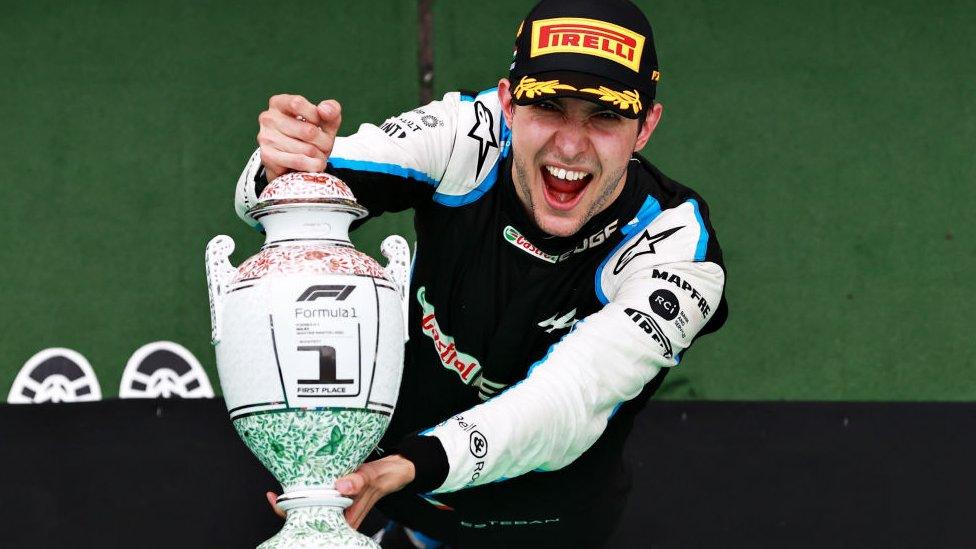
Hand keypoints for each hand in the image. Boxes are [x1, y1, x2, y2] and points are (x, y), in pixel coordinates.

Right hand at [257, 94, 342, 180]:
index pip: (297, 103)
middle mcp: (268, 118)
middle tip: (323, 146)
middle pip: (308, 131)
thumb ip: (331, 110)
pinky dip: (312, 165)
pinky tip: (312, 165)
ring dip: (319, 156)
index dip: (315, 116)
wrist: (294, 165)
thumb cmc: (309, 139)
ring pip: (307, 149)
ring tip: (316, 156)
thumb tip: (324, 109)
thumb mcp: (324, 122)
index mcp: (279, 103)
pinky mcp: (267, 156)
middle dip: (324, 142)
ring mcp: (266, 137)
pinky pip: (299, 161)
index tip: (318, 123)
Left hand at [263, 455, 414, 528]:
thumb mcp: (371, 476)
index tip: (278, 503)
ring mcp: (337, 505)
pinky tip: (297, 481)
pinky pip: (318, 495)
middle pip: (307, 516)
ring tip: (279, 491)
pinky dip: (307, 489)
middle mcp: (338, 514)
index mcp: (345, 516)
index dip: (293, 515)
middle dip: (289, 508)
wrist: (394, 471)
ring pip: (310, 507)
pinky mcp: (337, 494)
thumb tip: (342, 487)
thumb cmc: (384, 477)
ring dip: (296, 498)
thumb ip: (358, 481)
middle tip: (273, 496)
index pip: (314, 522)